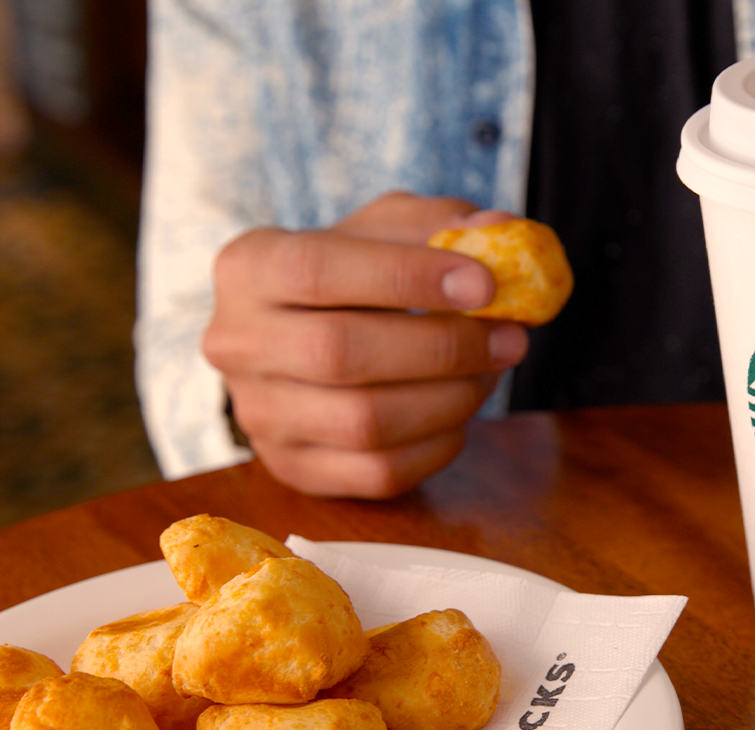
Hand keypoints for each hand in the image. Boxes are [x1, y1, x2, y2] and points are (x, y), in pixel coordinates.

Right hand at [202, 192, 528, 497]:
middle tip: (509, 339)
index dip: (408, 278)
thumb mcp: (383, 232)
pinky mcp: (295, 469)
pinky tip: (459, 415)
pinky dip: (437, 445)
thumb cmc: (350, 281)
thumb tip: (501, 231)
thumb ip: (437, 225)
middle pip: (341, 354)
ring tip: (489, 374)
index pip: (320, 271)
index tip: (485, 285)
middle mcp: (238, 345)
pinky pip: (379, 472)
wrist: (300, 345)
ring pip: (364, 423)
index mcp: (249, 268)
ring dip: (449, 400)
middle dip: (443, 348)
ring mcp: (261, 416)